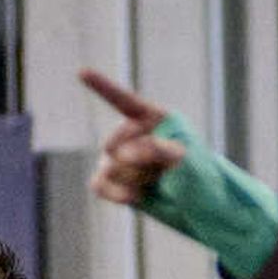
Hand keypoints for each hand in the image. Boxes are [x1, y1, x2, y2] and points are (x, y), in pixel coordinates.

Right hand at [81, 68, 186, 205]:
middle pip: (115, 145)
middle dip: (138, 163)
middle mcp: (130, 132)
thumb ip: (157, 150)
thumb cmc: (196, 176)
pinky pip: (99, 185)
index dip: (101, 86)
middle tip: (165, 170)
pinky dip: (115, 193)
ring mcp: (117, 157)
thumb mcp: (186, 159)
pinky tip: (135, 197)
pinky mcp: (110, 181)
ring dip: (136, 179)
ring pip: (109, 167)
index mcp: (151, 116)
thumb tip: (123, 153)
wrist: (196, 205)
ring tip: (158, 182)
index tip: (81, 72)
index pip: (122, 100)